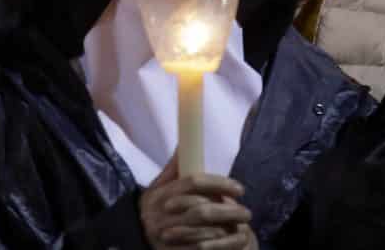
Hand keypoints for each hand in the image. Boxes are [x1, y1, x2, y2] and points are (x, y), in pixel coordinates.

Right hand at [138, 155, 255, 248]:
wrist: (137, 236)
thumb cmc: (156, 209)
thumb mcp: (158, 188)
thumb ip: (173, 169)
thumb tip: (184, 144)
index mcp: (159, 195)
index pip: (193, 182)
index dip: (219, 183)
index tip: (239, 188)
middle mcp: (160, 216)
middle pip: (202, 209)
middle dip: (228, 211)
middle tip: (246, 212)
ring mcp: (167, 237)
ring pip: (205, 232)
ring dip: (227, 230)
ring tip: (243, 228)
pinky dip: (221, 247)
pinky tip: (232, 242)